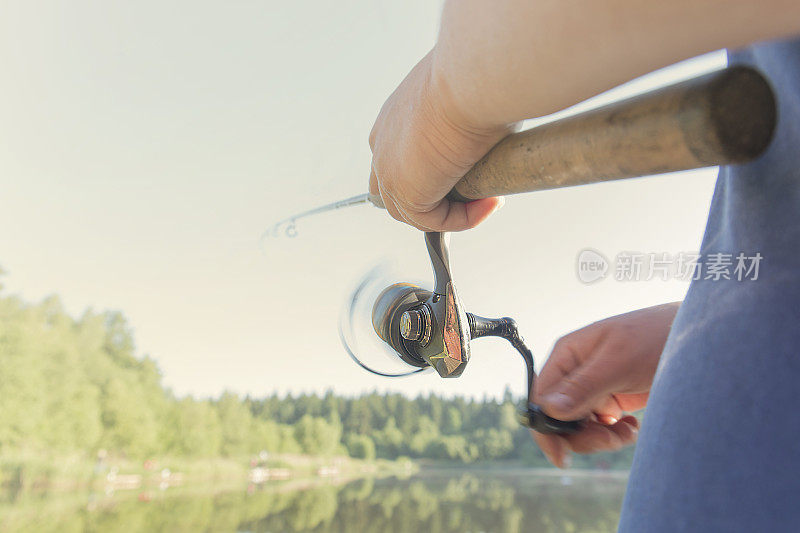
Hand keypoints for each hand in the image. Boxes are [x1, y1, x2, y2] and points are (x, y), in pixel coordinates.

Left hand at [368, 50, 512, 231]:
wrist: (471, 77)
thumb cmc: (475, 77)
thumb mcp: (464, 96)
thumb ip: (464, 118)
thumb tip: (489, 130)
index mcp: (392, 118)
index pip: (395, 158)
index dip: (427, 174)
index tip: (466, 170)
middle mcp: (382, 144)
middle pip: (394, 192)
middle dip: (431, 201)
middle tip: (472, 196)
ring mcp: (389, 170)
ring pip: (414, 212)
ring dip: (452, 212)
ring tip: (488, 199)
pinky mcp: (406, 192)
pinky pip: (434, 221)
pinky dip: (463, 219)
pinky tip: (490, 202)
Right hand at [531, 302, 680, 467]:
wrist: (698, 339)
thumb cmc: (657, 336)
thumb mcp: (619, 362)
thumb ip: (583, 385)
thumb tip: (549, 409)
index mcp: (567, 355)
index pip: (542, 397)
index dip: (546, 428)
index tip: (562, 455)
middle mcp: (575, 371)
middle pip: (559, 417)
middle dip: (581, 436)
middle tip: (609, 439)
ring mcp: (594, 386)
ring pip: (580, 426)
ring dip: (601, 437)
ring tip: (628, 431)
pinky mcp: (613, 398)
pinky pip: (601, 427)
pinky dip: (615, 434)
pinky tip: (632, 427)